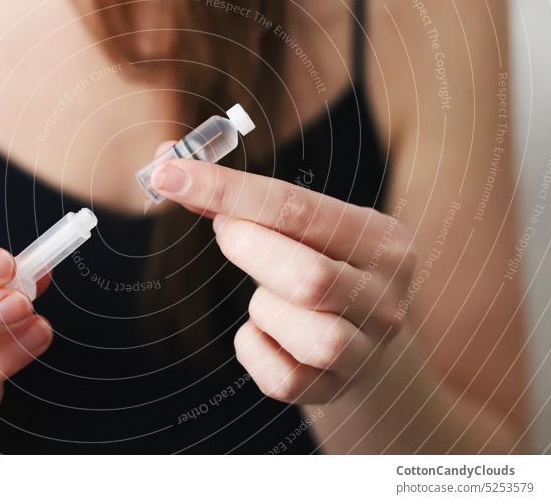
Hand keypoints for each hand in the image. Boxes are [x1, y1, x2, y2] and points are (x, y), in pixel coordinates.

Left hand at [151, 158, 416, 403]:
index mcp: (381, 239)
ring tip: (265, 297)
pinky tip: (263, 332)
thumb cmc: (316, 264)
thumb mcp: (297, 228)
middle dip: (248, 249)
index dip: (227, 190)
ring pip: (312, 338)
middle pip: (309, 277)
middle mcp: (385, 296)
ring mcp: (367, 349)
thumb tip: (166, 161)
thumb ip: (236, 199)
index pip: (298, 207)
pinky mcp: (336, 388)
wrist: (359, 340)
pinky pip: (282, 378)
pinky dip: (255, 349)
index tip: (170, 175)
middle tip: (225, 232)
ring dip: (264, 311)